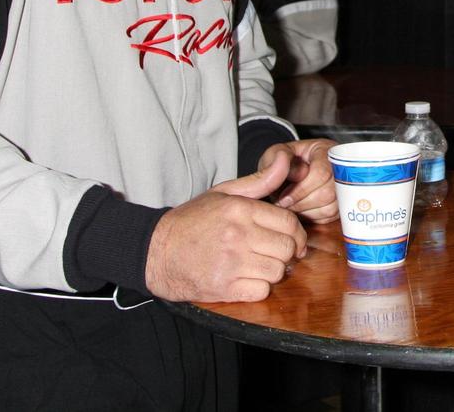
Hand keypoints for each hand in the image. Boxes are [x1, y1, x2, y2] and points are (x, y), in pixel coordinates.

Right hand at [145, 154, 307, 302]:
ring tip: (260, 264)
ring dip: (273, 270)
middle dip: (288, 252)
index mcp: (240, 210)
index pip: (289, 223)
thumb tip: (286, 161)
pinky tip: (248, 278)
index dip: (298, 233)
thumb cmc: (192, 220)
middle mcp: (238, 236)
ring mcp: (231, 263)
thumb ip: (259, 181)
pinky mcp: (224, 288)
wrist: (155, 251)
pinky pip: (261, 291)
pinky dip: (259, 287)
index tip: (294, 239)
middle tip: (276, 252)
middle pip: (287, 248)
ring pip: (277, 271)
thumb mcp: (223, 193)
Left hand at [260, 138, 336, 223]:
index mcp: (325, 150)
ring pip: (330, 207)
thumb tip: (297, 174)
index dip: (301, 188)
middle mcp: (340, 167)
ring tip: (291, 205)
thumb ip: (279, 158)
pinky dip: (312, 217)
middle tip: (285, 203)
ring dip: (306, 211)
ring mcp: (343, 186)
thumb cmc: (283, 162)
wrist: (287, 175)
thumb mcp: (275, 153)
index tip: (283, 196)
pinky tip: (300, 209)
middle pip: (328, 192)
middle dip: (302, 201)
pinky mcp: (340, 203)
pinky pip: (329, 217)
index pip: (322, 173)